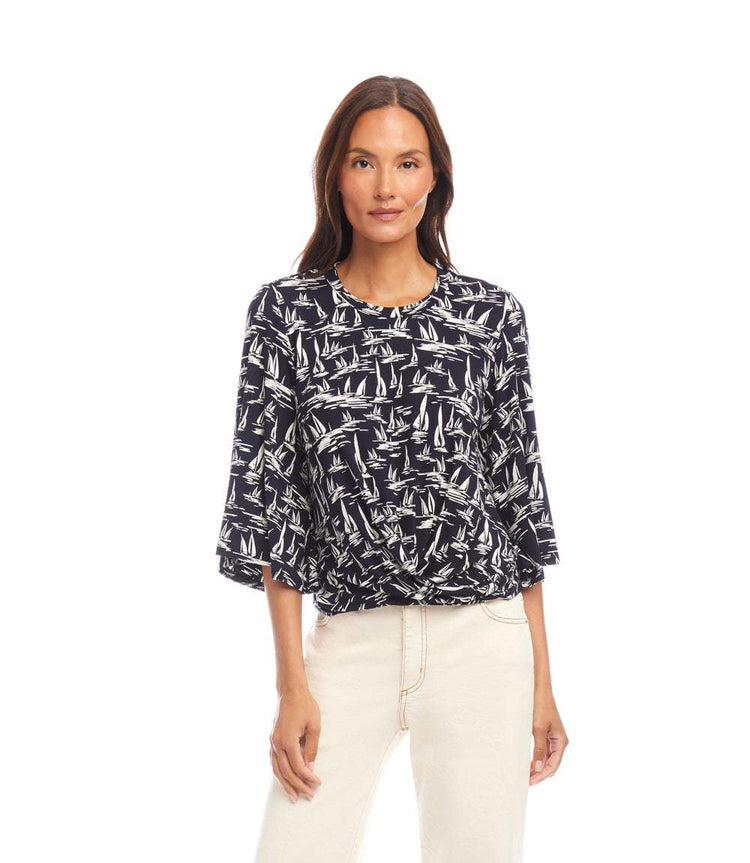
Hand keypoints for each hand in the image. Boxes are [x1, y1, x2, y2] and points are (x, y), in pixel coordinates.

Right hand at [269, 686, 323, 802]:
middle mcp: (276, 744)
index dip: (308, 777)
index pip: (298, 766)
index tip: (318, 783)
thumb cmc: (305, 706)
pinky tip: (284, 780)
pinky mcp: (272, 739)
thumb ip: (311, 749)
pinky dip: (279, 773)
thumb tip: (310, 768)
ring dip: (285, 784)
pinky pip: (273, 761)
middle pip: (286, 772)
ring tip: (293, 797)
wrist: (291, 691)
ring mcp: (272, 741)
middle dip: (297, 785)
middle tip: (309, 796)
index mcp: (287, 741)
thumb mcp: (314, 727)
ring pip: (276, 769)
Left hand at [529, 687, 568, 784]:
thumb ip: (539, 749)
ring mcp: (553, 739)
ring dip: (537, 767)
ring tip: (525, 775)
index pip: (552, 766)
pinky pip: (543, 751)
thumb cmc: (540, 706)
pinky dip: (536, 759)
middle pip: (550, 765)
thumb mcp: (538, 728)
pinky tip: (527, 763)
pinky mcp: (546, 735)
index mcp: (561, 742)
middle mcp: (559, 742)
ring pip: (546, 759)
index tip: (530, 782)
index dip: (541, 776)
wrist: (539, 690)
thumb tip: (539, 768)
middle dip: (539, 774)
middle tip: (525, 781)